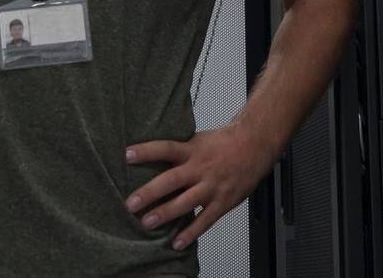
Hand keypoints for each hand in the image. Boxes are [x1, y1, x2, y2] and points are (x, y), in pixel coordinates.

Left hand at [124, 123, 278, 249]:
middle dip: (150, 193)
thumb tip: (153, 157)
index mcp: (193, 150)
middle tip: (131, 203)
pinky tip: (177, 242)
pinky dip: (191, 232)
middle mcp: (200, 168)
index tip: (127, 155)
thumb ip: (180, 151)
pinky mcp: (223, 202)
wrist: (255, 145)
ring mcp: (212, 186)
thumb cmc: (225, 143)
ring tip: (148, 222)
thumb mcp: (199, 140)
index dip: (146, 151)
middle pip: (171, 180)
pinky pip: (205, 220)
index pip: (166, 148)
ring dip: (166, 214)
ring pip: (186, 202)